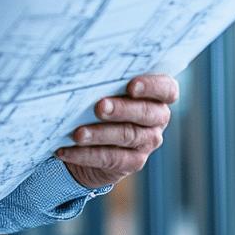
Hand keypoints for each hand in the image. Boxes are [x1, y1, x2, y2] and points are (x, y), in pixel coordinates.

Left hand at [56, 74, 177, 188]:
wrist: (93, 141)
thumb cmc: (101, 103)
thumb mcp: (105, 89)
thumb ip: (105, 81)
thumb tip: (82, 72)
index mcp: (157, 95)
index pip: (167, 89)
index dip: (153, 86)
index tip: (131, 86)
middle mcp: (158, 118)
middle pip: (146, 113)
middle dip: (121, 109)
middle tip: (99, 107)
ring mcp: (147, 142)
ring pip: (127, 136)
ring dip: (100, 134)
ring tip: (77, 133)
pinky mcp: (133, 162)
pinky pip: (111, 158)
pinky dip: (86, 155)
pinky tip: (67, 150)